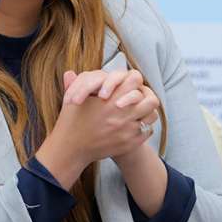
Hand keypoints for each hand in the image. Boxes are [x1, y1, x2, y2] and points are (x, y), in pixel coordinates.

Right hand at [34, 69, 160, 184]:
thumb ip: (77, 83)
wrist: (71, 149)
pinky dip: (142, 126)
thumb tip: (69, 72)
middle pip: (151, 100)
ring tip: (137, 111)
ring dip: (146, 112)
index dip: (133, 80)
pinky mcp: (129, 143)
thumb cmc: (70, 122)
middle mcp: (122, 115)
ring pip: (152, 116)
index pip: (136, 80)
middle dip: (146, 96)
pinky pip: (147, 131)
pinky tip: (133, 124)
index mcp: (111, 100)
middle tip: (138, 98)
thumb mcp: (72, 99)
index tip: (128, 84)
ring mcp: (128, 131)